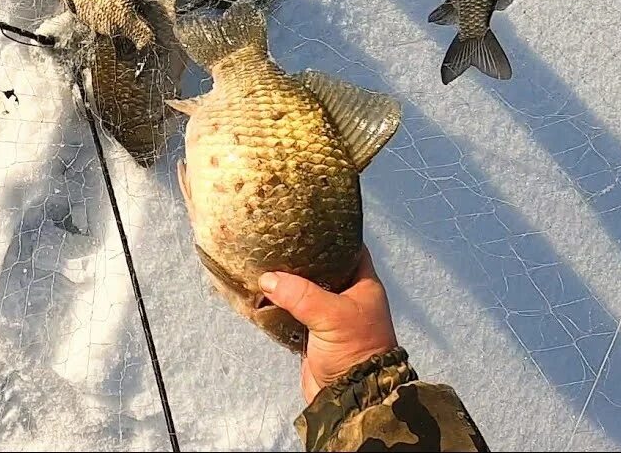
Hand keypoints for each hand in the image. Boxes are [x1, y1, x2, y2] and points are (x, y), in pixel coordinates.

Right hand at [258, 246, 398, 403]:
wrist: (350, 398)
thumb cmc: (354, 349)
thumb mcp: (331, 316)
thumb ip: (299, 294)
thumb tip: (266, 280)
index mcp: (363, 285)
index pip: (347, 248)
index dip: (328, 233)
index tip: (301, 221)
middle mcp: (346, 296)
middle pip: (320, 268)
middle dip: (297, 257)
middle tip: (272, 240)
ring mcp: (327, 315)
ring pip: (302, 290)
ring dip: (283, 282)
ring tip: (259, 262)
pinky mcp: (310, 333)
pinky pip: (289, 311)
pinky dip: (275, 304)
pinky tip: (258, 293)